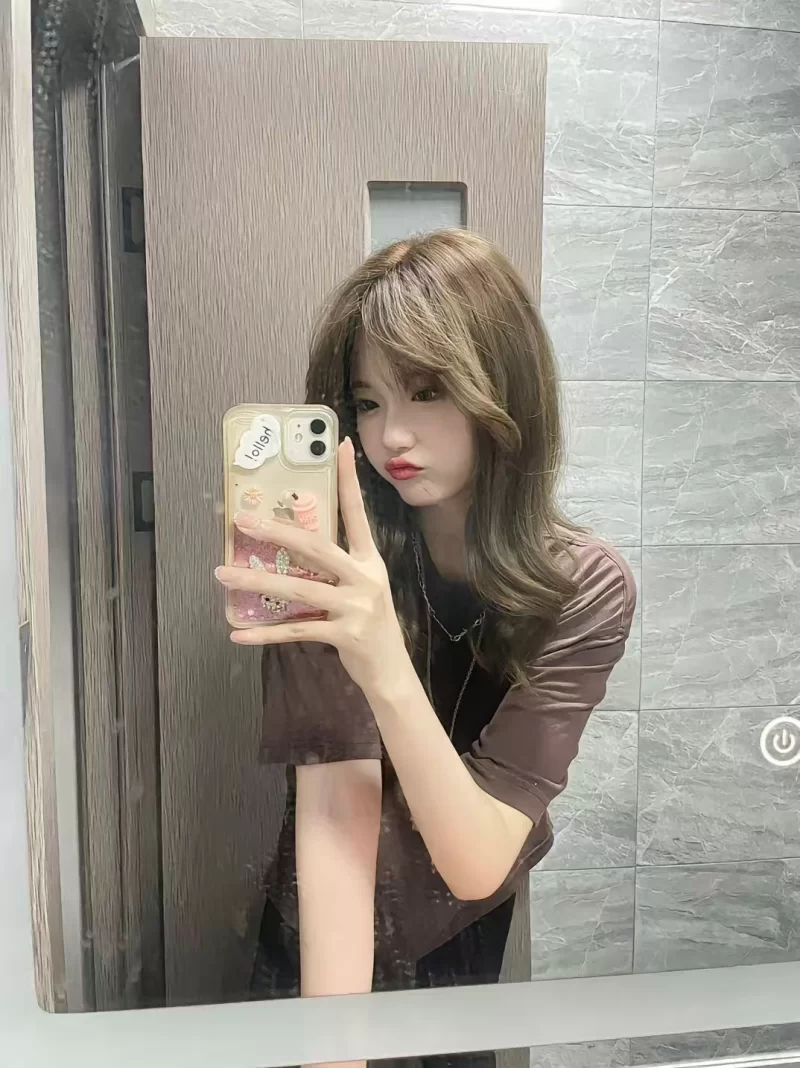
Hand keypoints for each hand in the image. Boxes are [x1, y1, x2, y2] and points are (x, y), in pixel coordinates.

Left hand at [215, 438, 406, 692]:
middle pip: (317, 546)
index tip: (339, 447)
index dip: (349, 479)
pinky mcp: (344, 635)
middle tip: (243, 520)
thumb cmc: (369, 623)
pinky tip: (237, 634)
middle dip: (277, 531)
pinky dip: (264, 633)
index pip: (358, 512)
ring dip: (257, 581)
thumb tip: (293, 543)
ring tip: (223, 574)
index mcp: (370, 560)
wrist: (390, 671)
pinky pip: (296, 630)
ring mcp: (356, 606)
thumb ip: (335, 567)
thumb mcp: (361, 587)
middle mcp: (365, 577)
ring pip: (300, 587)